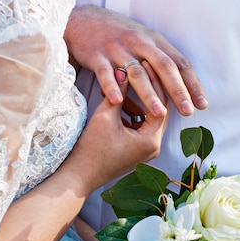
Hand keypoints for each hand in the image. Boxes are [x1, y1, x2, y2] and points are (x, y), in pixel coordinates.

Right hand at [63, 78, 168, 197]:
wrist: (79, 176)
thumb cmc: (91, 148)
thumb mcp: (105, 116)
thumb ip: (118, 92)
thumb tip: (124, 70)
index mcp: (150, 140)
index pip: (160, 104)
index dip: (152, 82)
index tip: (144, 64)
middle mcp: (153, 147)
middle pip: (158, 111)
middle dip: (148, 90)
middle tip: (141, 69)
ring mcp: (145, 151)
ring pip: (148, 119)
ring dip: (138, 102)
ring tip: (127, 84)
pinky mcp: (136, 151)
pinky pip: (140, 127)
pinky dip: (133, 114)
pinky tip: (120, 101)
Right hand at [64, 5, 207, 117]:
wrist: (83, 21)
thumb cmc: (119, 37)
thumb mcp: (145, 42)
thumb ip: (162, 63)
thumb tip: (184, 89)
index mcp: (154, 42)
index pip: (179, 63)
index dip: (192, 84)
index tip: (203, 104)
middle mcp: (139, 44)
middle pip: (164, 67)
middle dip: (177, 90)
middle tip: (188, 112)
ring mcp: (118, 49)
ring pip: (137, 73)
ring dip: (149, 94)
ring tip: (159, 113)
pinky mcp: (97, 55)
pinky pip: (106, 73)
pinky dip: (112, 86)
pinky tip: (118, 101)